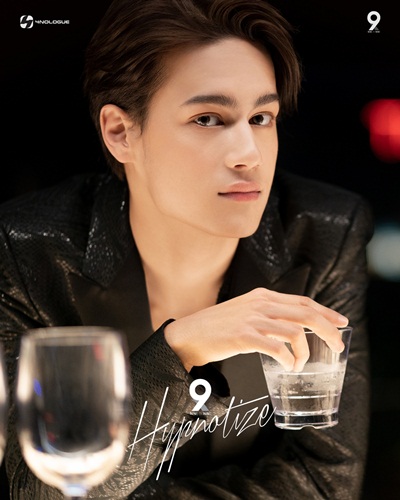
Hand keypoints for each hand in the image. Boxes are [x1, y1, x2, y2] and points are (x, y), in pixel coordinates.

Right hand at [164, 288, 347, 371]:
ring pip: (294, 332)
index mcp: (262, 296)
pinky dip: (288, 360)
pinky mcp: (244, 336)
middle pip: (306, 313)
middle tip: (338, 346)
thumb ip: (267, 315)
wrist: (188, 334)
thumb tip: (292, 329)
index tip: (341, 322)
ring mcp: (252, 319)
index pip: (302, 300)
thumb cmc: (217, 327)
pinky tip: (287, 366)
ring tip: (299, 365)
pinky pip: (277, 348)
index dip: (325, 311)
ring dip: (303, 353)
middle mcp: (260, 303)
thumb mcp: (245, 312)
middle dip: (328, 330)